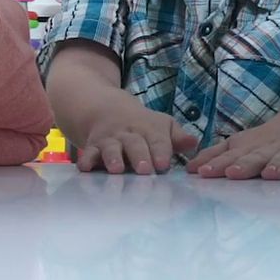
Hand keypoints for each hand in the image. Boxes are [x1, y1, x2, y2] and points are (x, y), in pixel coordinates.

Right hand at [75, 100, 198, 175]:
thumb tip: (194, 143)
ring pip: (112, 148)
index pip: (158, 140)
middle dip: (139, 156)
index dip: (161, 151)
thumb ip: (177, 137)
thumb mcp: (162, 125)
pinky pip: (89, 152)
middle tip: (145, 170)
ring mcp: (110, 140)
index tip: (163, 164)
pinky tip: (85, 168)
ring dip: (113, 158)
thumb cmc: (142, 125)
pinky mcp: (93, 146)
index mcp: (150, 130)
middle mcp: (129, 134)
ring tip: (116, 169)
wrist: (106, 109)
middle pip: (135, 144)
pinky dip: (86, 159)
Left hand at [185, 112, 279, 179]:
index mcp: (251, 148)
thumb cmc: (270, 142)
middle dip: (244, 165)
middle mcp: (272, 148)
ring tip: (271, 174)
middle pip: (256, 156)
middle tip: (232, 173)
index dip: (217, 164)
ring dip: (279, 165)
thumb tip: (189, 170)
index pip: (231, 156)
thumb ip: (218, 156)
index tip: (203, 174)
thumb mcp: (242, 145)